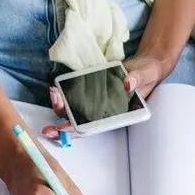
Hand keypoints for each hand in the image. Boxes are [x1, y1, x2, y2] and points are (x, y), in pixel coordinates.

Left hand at [41, 55, 169, 139]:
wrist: (144, 65)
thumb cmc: (146, 74)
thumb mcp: (145, 75)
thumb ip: (137, 79)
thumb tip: (127, 85)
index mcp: (115, 113)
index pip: (94, 126)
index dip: (78, 129)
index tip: (63, 129)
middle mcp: (103, 109)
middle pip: (79, 122)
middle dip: (62, 124)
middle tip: (49, 127)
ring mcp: (95, 100)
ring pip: (73, 110)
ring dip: (60, 106)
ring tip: (53, 94)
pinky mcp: (91, 88)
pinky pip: (74, 95)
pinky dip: (63, 93)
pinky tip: (56, 88)